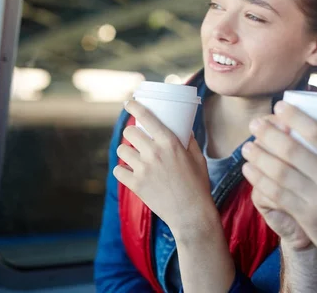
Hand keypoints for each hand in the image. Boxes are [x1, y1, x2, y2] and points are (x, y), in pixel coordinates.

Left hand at [114, 100, 217, 234]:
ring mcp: (143, 169)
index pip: (146, 117)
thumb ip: (189, 140)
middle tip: (136, 137)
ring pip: (122, 150)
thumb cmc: (198, 185)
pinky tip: (128, 171)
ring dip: (126, 151)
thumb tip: (184, 127)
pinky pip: (118, 171)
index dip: (134, 106)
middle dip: (131, 132)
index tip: (128, 102)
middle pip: (129, 132)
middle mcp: (155, 153)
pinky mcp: (136, 185)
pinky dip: (122, 171)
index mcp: (170, 143)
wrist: (192, 214)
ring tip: (133, 155)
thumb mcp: (198, 158)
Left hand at [242, 101, 316, 264]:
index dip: (295, 117)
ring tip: (247, 147)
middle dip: (268, 134)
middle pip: (293, 150)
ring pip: (281, 172)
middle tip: (254, 124)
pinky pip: (278, 194)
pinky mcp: (308, 217)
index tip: (278, 107)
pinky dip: (259, 180)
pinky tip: (248, 170)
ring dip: (259, 157)